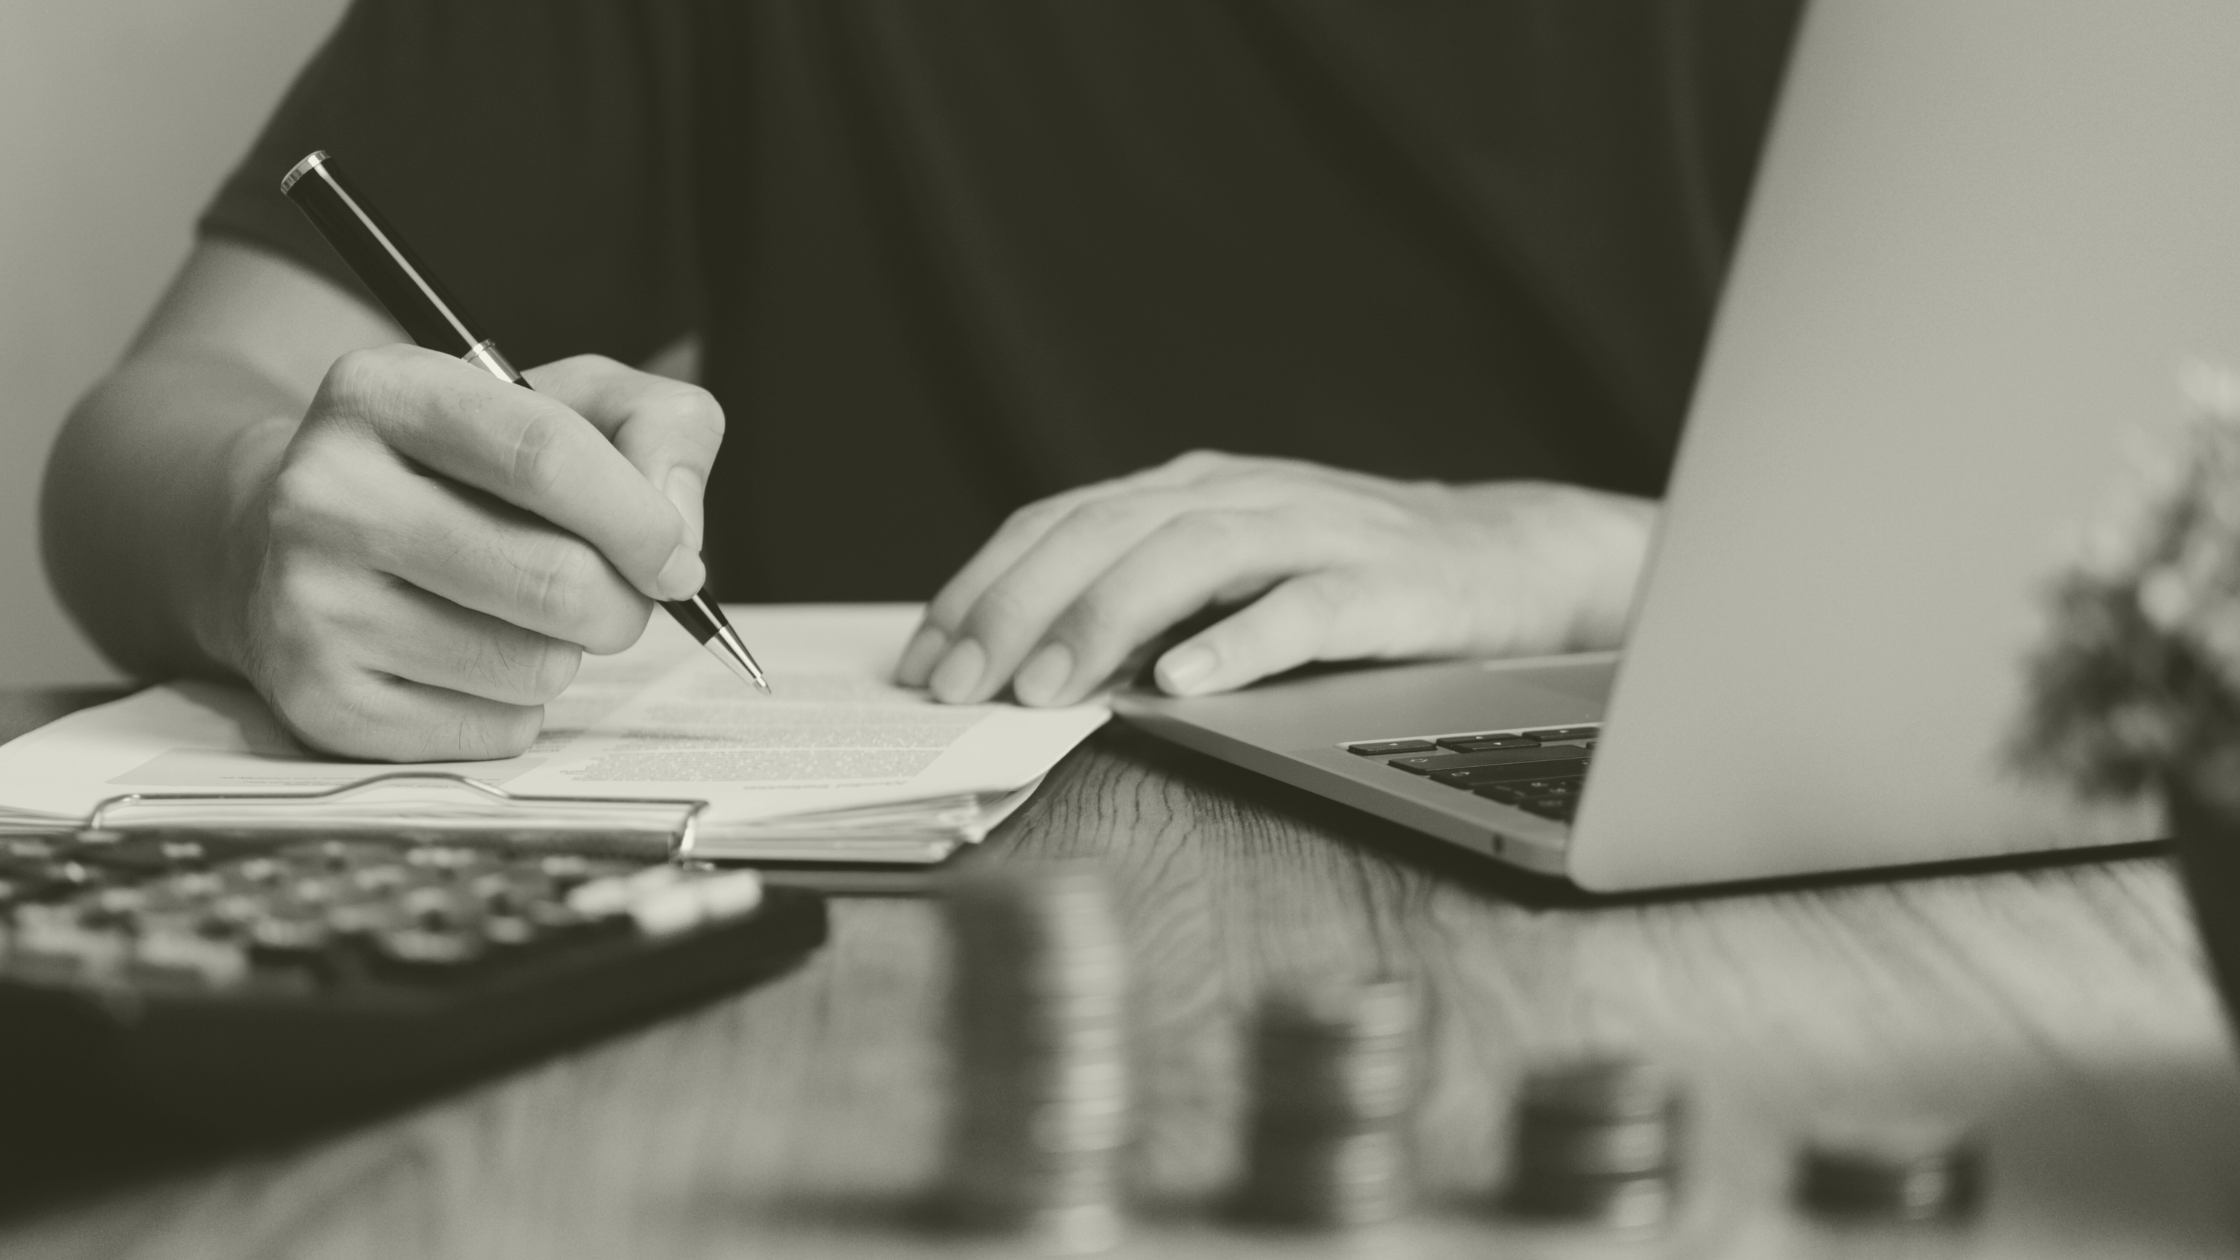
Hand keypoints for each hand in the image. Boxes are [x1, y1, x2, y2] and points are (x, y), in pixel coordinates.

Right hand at [214, 348, 722, 759]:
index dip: (642, 518)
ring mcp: (310, 605)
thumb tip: (678, 529)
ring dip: (568, 651)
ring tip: (522, 614)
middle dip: (625, 601)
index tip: (676, 557)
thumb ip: (658, 425)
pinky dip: (518, 704)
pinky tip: (473, 658)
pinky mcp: (322, 702)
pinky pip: (496, 728)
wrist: (295, 541)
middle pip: (556, 578)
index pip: (546, 455)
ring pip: (536, 665)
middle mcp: (325, 494)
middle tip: (618, 594)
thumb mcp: (562, 402)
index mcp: (384, 393)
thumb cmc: (462, 470)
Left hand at [894, 452, 1654, 706]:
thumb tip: (1021, 663)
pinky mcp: (1378, 583)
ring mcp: (1310, 532)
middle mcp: (1236, 495)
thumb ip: (1137, 598)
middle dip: (1018, 608)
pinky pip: (1299, 609)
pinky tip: (1184, 681)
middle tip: (961, 683)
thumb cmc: (1343, 574)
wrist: (1502, 558)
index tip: (926, 657)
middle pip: (1104, 533)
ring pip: (1186, 559)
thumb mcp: (1225, 571)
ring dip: (1104, 622)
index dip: (983, 585)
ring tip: (1048, 687)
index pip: (1059, 522)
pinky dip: (1236, 641)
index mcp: (1186, 491)